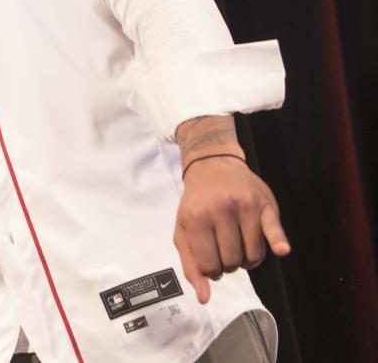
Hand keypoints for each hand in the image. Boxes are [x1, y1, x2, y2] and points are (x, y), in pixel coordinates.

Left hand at [173, 116, 289, 303]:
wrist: (213, 165)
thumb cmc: (197, 203)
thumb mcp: (183, 230)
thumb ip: (191, 265)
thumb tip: (204, 299)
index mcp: (196, 218)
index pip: (209, 265)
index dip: (211, 270)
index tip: (211, 261)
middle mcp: (221, 210)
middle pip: (232, 262)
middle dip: (229, 264)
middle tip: (224, 251)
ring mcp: (244, 207)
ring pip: (253, 255)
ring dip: (248, 259)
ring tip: (239, 247)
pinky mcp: (265, 204)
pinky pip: (274, 230)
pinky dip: (278, 243)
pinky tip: (281, 250)